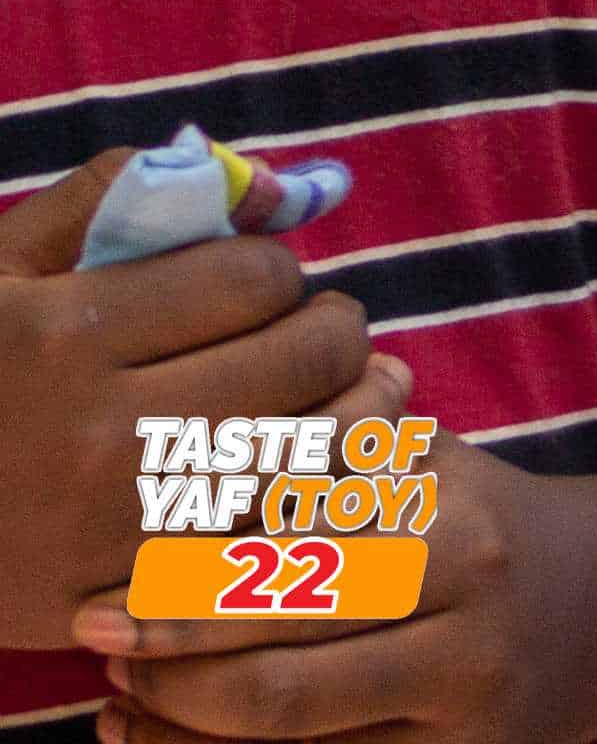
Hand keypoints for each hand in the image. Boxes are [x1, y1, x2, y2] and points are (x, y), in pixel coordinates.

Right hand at [0, 155, 392, 653]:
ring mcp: (118, 527)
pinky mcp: (129, 600)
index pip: (256, 276)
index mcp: (63, 336)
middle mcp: (99, 433)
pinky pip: (277, 541)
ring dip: (344, 412)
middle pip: (308, 358)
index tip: (255, 286)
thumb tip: (266, 184)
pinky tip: (307, 476)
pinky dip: (312, 505)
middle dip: (328, 331)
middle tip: (312, 333)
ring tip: (327, 396)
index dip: (273, 270)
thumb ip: (119, 195)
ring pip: (316, 451)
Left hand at [84, 435, 596, 743]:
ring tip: (118, 695)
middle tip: (94, 637)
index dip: (186, 570)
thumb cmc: (491, 524)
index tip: (110, 577)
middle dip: (167, 649)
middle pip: (279, 642)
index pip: (293, 544)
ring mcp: (469, 698)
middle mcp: (469, 609)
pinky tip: (162, 740)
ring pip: (285, 722)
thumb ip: (333, 451)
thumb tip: (196, 456)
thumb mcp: (434, 467)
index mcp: (455, 521)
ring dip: (179, 716)